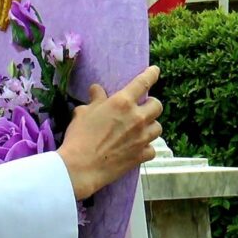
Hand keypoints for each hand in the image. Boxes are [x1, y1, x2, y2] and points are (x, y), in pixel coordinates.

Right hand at [57, 66, 162, 199]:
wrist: (80, 167)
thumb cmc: (79, 137)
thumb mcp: (83, 113)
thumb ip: (95, 100)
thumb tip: (98, 90)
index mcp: (122, 102)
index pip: (143, 82)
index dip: (151, 74)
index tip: (155, 70)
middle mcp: (137, 117)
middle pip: (157, 105)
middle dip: (151, 104)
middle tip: (141, 108)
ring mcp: (142, 137)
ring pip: (158, 127)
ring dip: (150, 126)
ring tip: (139, 129)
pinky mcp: (142, 155)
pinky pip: (152, 148)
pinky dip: (146, 147)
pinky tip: (136, 148)